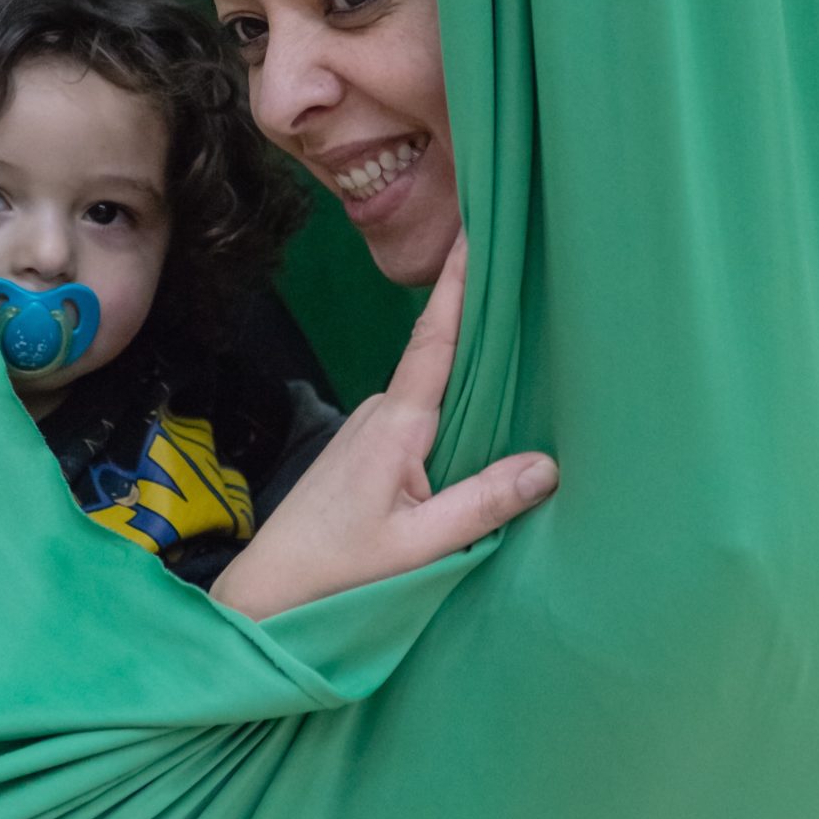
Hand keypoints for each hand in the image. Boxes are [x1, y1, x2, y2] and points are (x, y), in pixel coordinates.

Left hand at [212, 239, 556, 621]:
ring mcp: (372, 428)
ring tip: (524, 339)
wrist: (269, 590)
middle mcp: (382, 412)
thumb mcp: (419, 546)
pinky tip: (487, 412)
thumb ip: (482, 505)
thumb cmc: (337, 569)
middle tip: (527, 271)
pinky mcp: (369, 450)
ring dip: (473, 369)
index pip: (435, 338)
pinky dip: (457, 405)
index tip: (475, 228)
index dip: (457, 282)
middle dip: (482, 315)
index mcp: (396, 423)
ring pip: (436, 390)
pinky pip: (425, 414)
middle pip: (443, 354)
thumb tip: (549, 465)